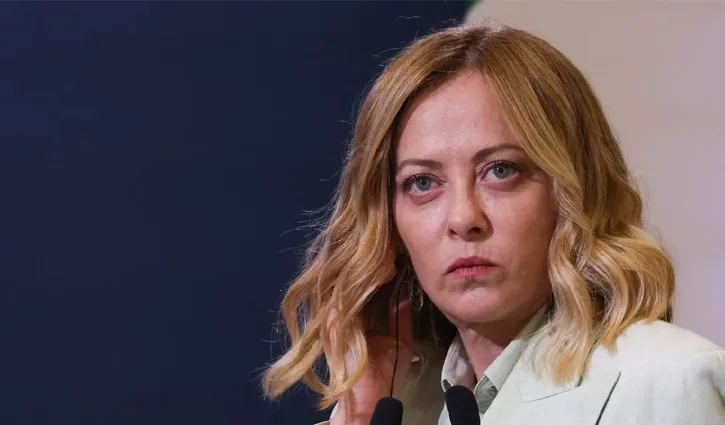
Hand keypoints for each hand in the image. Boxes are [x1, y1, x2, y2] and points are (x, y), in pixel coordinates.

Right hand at [328, 263, 413, 424]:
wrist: (371, 399)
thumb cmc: (383, 372)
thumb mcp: (398, 338)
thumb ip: (400, 317)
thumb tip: (404, 294)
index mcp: (354, 315)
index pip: (362, 285)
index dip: (379, 267)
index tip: (396, 250)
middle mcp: (341, 314)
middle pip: (353, 280)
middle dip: (372, 261)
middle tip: (392, 243)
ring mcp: (335, 319)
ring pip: (350, 283)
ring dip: (370, 268)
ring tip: (390, 251)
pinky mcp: (335, 326)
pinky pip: (349, 298)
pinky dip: (366, 284)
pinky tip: (385, 271)